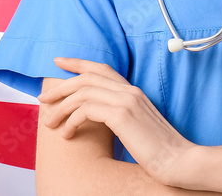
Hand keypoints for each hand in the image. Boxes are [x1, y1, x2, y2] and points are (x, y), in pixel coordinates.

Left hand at [39, 57, 197, 187]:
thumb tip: (97, 116)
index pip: (102, 68)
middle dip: (60, 86)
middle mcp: (129, 91)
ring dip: (61, 108)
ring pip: (82, 92)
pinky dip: (71, 120)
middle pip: (86, 77)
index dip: (78, 62)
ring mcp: (126, 101)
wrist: (179, 160)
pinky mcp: (121, 115)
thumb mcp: (137, 127)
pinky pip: (86, 109)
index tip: (58, 61)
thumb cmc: (159, 150)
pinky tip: (67, 134)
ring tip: (50, 123)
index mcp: (134, 91)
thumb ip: (121, 115)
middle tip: (42, 99)